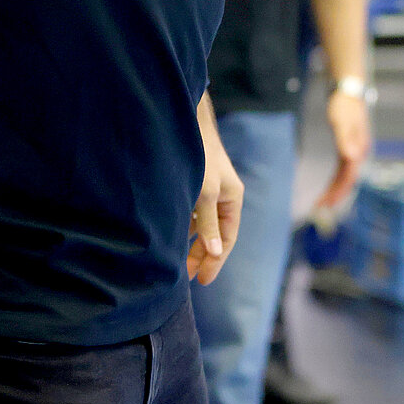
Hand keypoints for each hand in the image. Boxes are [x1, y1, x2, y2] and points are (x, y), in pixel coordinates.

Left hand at [189, 131, 243, 285]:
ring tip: (179, 263)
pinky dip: (183, 227)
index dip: (215, 261)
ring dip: (191, 243)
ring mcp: (206, 192)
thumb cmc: (200, 157)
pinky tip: (172, 238)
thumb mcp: (205, 193)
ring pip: (201, 225)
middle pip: (214, 235)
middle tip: (187, 276)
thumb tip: (213, 252)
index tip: (203, 279)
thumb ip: (209, 222)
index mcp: (232, 200)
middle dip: (201, 255)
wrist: (185, 125)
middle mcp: (221, 198)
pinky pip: (190, 214)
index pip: (226, 239)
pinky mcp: (192, 187)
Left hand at [317, 92, 371, 208]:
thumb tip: (352, 158)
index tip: (325, 203)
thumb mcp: (342, 119)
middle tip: (319, 208)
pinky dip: (336, 179)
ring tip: (322, 202)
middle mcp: (359, 152)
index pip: (349, 176)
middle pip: (348, 179)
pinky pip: (343, 169)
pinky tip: (330, 186)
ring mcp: (355, 150)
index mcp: (359, 148)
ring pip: (345, 175)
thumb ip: (346, 138)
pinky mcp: (348, 147)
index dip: (338, 191)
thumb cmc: (344, 103)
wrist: (348, 90)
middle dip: (335, 195)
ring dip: (336, 189)